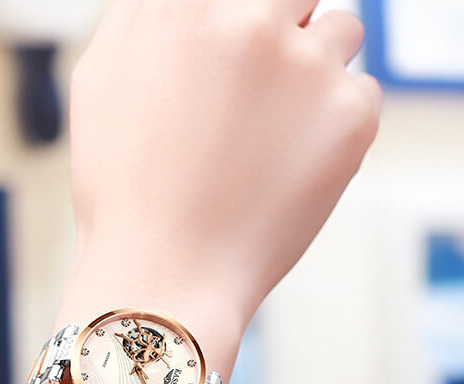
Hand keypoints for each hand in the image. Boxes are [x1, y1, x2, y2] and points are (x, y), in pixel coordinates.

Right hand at [63, 0, 381, 336]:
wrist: (167, 276)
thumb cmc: (124, 193)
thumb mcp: (99, 84)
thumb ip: (140, 14)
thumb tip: (186, 1)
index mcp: (184, 6)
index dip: (246, 15)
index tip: (248, 46)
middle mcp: (250, 20)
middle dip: (285, 26)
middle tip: (264, 86)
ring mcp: (306, 66)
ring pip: (343, 29)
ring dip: (319, 66)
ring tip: (279, 131)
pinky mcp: (350, 116)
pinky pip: (364, 93)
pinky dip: (340, 123)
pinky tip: (296, 165)